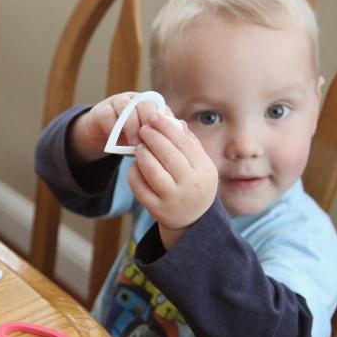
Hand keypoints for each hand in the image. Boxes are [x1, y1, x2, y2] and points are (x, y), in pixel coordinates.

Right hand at [68, 92, 166, 164]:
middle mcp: (135, 100)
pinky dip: (112, 129)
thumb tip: (183, 129)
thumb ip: (161, 134)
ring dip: (131, 126)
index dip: (163, 125)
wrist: (101, 137)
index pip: (161, 109)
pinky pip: (108, 115)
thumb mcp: (146, 139)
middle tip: (148, 142)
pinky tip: (116, 143)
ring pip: (126, 107)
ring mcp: (117, 103)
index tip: (164, 142)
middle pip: (145, 104)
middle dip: (147, 123)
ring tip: (134, 144)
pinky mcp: (101, 110)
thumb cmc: (129, 139)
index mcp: (150, 106)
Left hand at [127, 113, 217, 249]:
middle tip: (143, 128)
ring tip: (138, 146)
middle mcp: (190, 185)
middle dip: (152, 138)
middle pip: (168, 155)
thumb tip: (176, 122)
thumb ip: (190, 144)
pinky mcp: (157, 210)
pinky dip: (134, 174)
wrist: (193, 220)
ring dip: (143, 155)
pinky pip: (140, 188)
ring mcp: (173, 199)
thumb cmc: (195, 184)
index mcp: (203, 170)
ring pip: (153, 171)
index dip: (167, 127)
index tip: (154, 116)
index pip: (184, 143)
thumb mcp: (201, 164)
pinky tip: (133, 166)